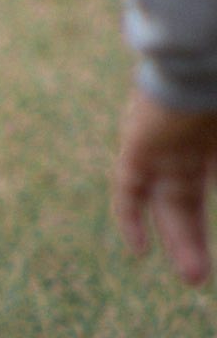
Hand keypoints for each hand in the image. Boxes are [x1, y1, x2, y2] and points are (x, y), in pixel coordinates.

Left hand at [112, 86, 216, 284]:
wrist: (202, 59)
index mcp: (210, 134)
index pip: (210, 174)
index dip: (205, 203)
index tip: (211, 248)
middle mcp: (187, 142)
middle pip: (186, 199)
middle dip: (193, 236)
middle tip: (199, 274)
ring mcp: (162, 146)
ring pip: (167, 204)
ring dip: (180, 240)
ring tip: (194, 278)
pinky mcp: (137, 147)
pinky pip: (128, 191)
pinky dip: (130, 218)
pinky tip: (139, 250)